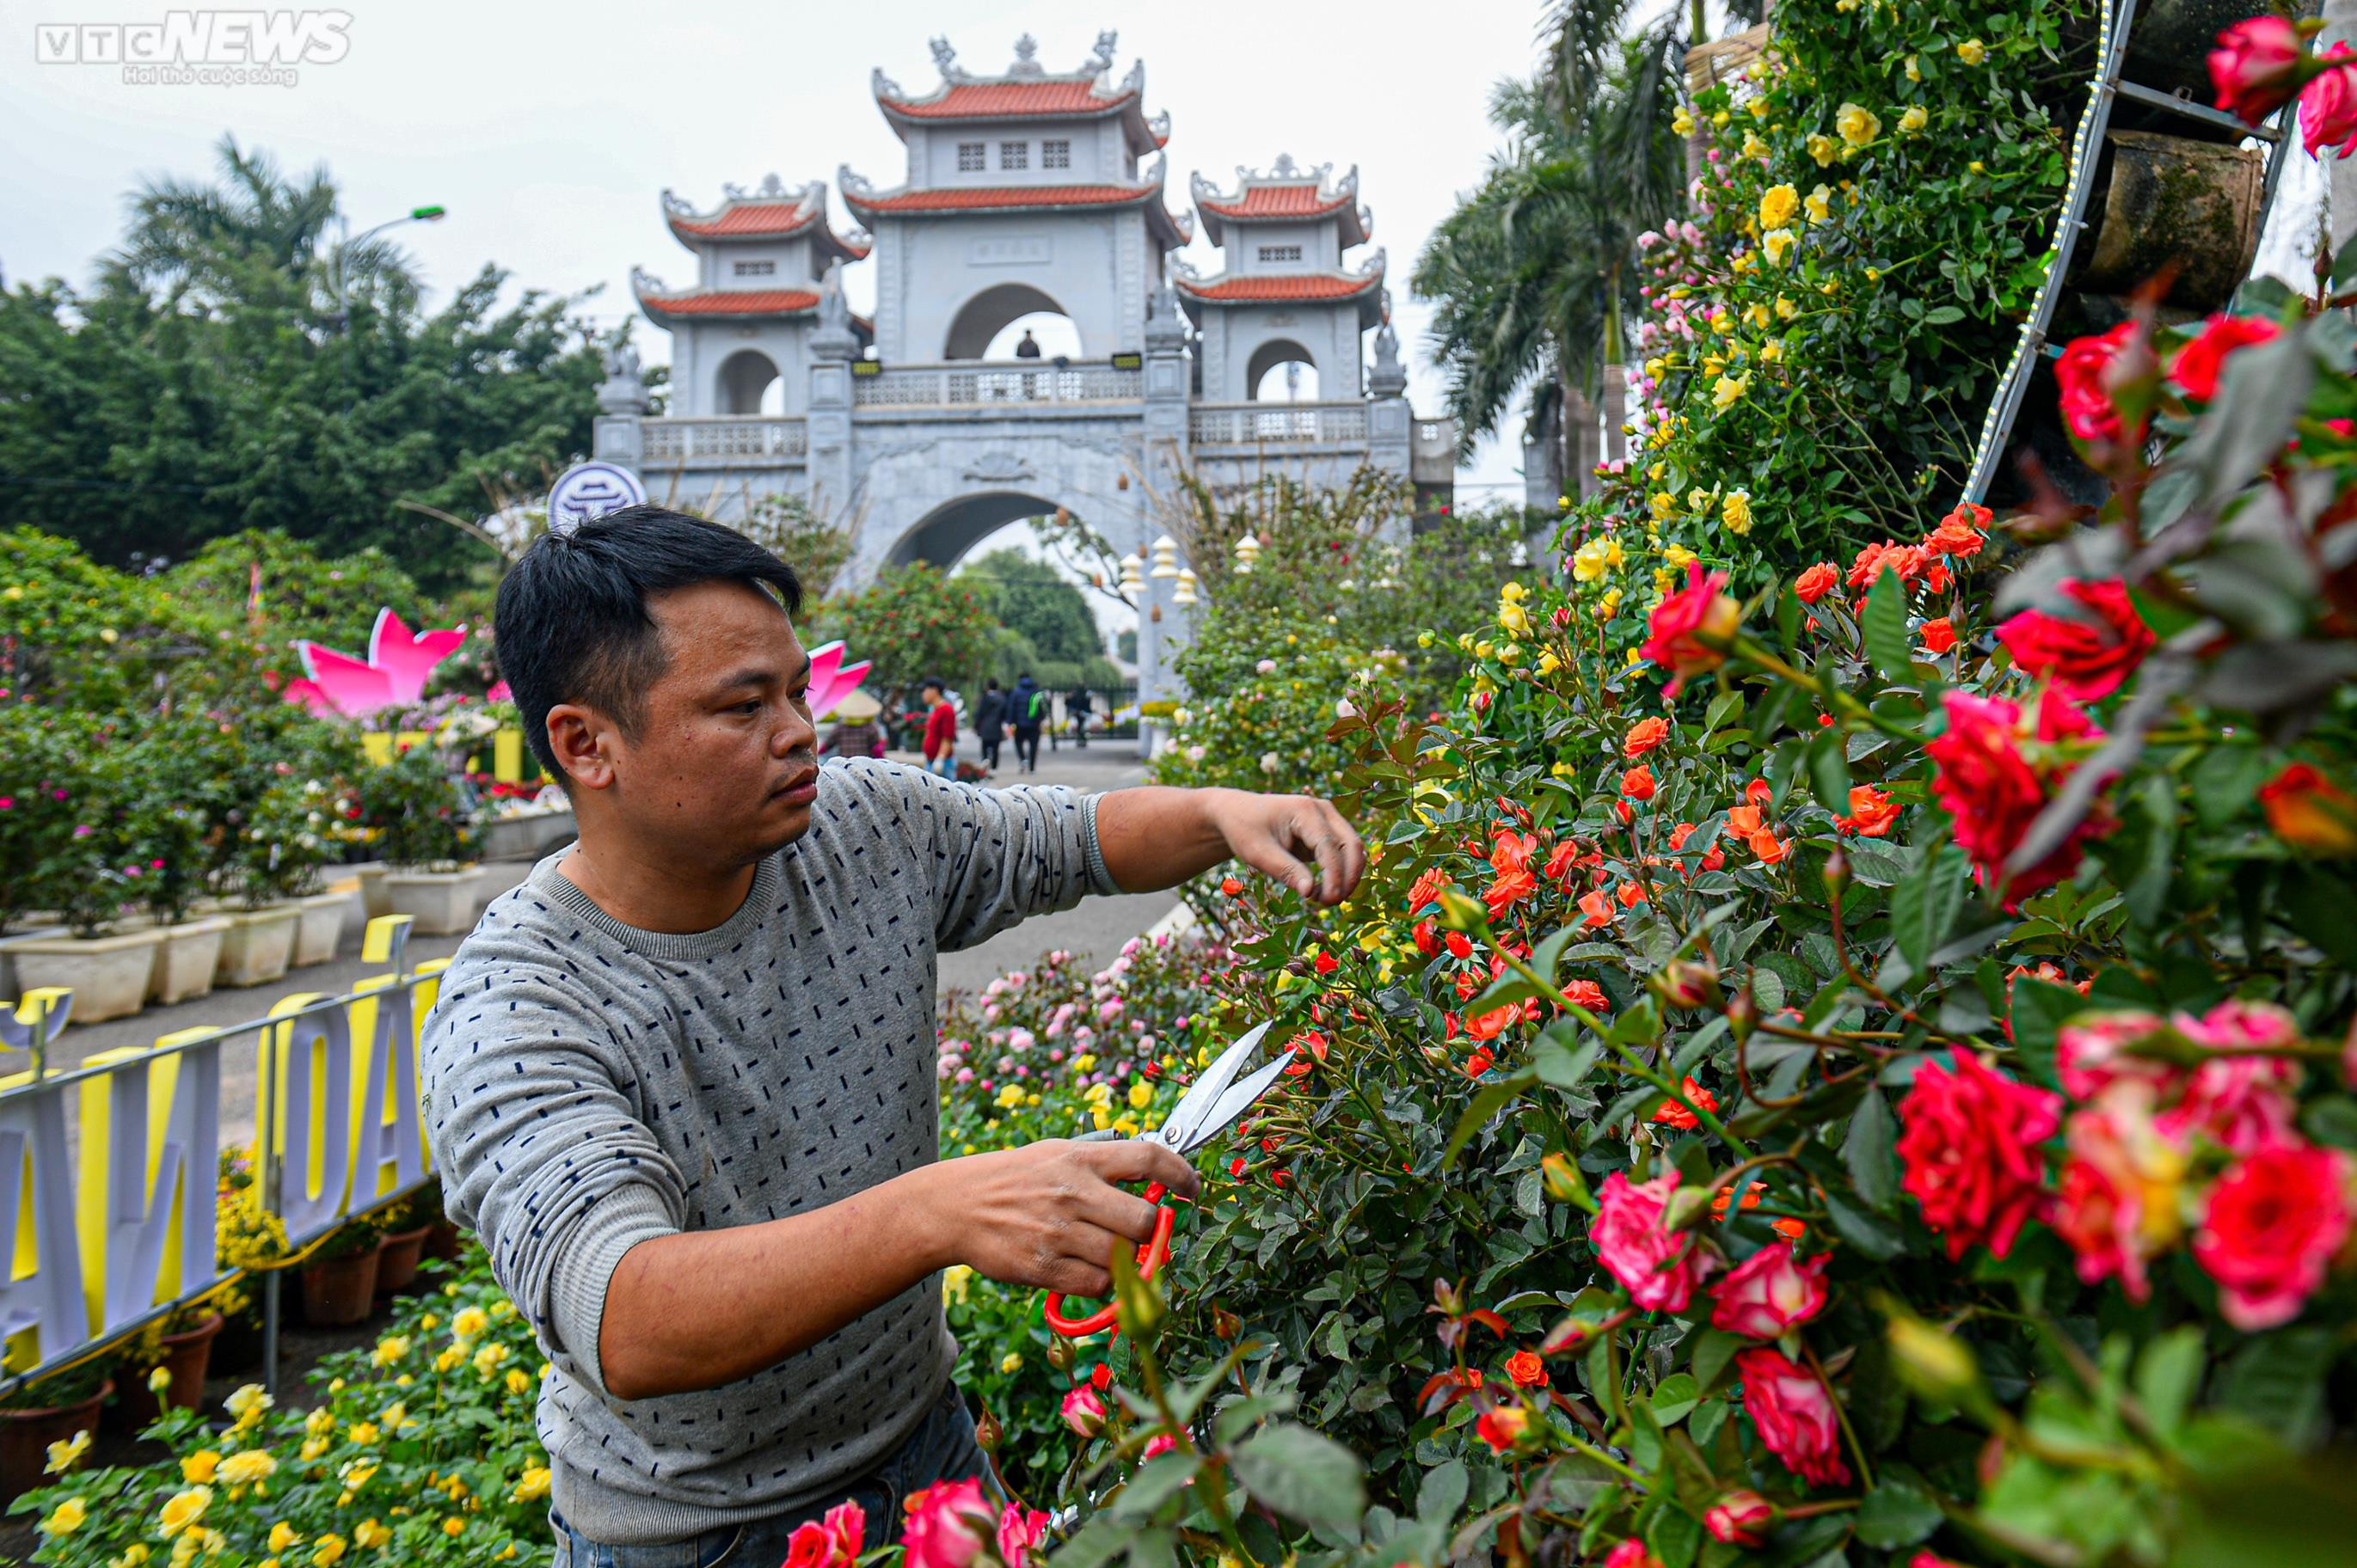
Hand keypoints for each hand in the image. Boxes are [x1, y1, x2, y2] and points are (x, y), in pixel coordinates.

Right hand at [945, 1137, 1202, 1298]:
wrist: (957, 1206)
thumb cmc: (1015, 1180)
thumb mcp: (1057, 1155)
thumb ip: (1102, 1166)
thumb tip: (1156, 1181)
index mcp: (1081, 1159)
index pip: (1147, 1158)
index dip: (1180, 1173)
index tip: (1192, 1188)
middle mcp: (1073, 1192)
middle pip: (1143, 1220)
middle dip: (1149, 1232)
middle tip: (1140, 1234)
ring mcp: (1058, 1232)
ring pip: (1124, 1257)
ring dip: (1127, 1261)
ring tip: (1109, 1253)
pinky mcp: (1044, 1267)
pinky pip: (1098, 1284)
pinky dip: (1102, 1283)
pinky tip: (1087, 1270)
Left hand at [1212, 791, 1366, 905]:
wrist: (1237, 813)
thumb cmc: (1244, 830)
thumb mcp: (1257, 852)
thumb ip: (1285, 871)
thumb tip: (1310, 892)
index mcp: (1305, 810)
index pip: (1329, 845)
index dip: (1333, 875)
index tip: (1328, 900)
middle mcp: (1323, 810)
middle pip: (1351, 845)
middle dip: (1348, 877)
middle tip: (1331, 903)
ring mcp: (1328, 819)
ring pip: (1353, 850)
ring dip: (1347, 877)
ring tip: (1324, 900)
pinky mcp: (1327, 831)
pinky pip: (1344, 853)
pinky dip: (1340, 874)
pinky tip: (1320, 891)